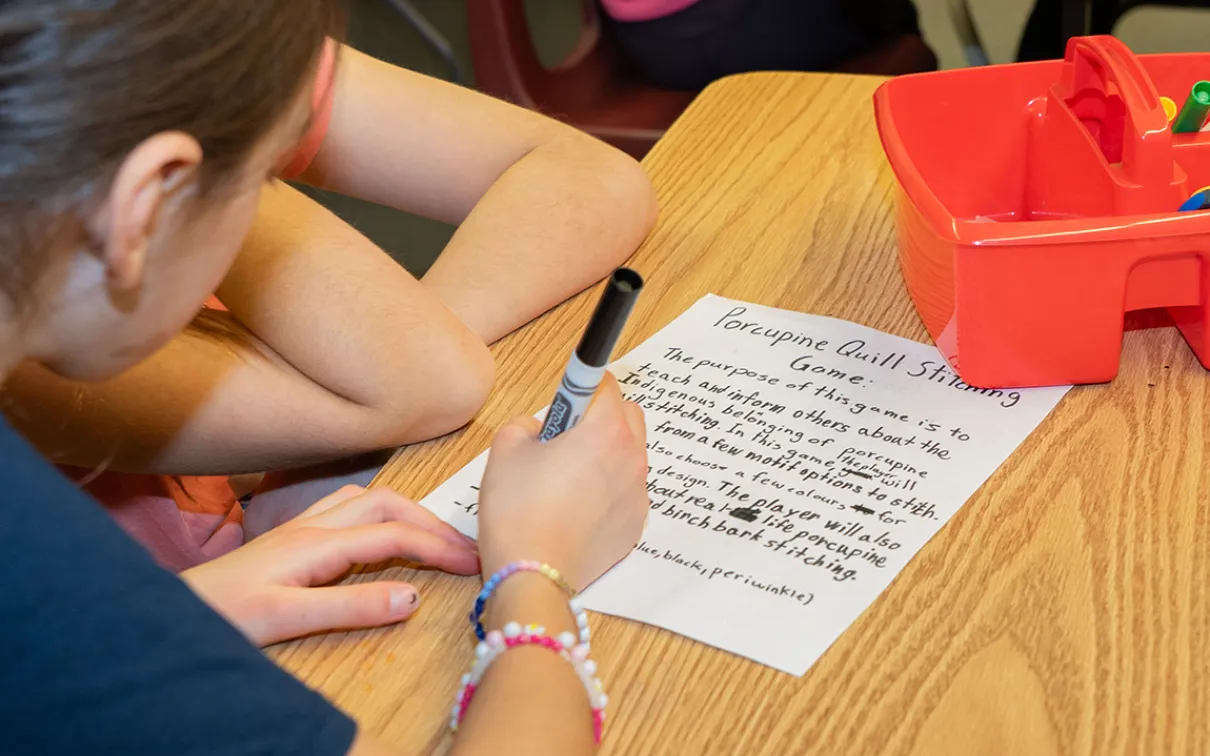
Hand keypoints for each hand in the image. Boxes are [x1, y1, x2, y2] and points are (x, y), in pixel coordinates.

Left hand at [182, 485, 478, 645]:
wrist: (173, 610)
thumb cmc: (223, 615)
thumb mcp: (289, 617)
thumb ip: (353, 606)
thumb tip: (414, 596)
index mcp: (318, 543)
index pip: (395, 535)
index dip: (439, 546)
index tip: (474, 562)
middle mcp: (312, 526)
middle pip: (388, 504)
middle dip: (432, 521)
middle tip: (465, 546)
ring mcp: (300, 528)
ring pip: (368, 500)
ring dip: (408, 511)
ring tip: (434, 534)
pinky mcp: (290, 537)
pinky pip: (348, 509)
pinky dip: (381, 514)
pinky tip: (382, 530)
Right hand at [477, 373, 648, 590]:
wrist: (532, 573)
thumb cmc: (517, 509)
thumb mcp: (506, 448)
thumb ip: (527, 423)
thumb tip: (540, 427)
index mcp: (605, 430)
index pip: (606, 383)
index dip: (580, 386)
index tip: (566, 399)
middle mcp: (632, 457)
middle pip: (628, 415)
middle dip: (601, 416)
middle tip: (566, 437)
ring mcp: (638, 494)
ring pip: (630, 455)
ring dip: (606, 453)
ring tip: (567, 478)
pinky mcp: (636, 524)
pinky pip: (627, 491)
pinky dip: (609, 490)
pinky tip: (576, 508)